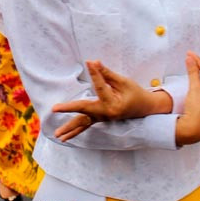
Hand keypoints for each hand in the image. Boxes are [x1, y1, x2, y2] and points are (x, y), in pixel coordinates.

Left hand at [51, 61, 169, 141]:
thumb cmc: (135, 93)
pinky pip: (86, 125)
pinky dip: (75, 131)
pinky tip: (65, 138)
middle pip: (85, 111)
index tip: (90, 63)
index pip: (100, 87)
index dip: (96, 73)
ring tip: (57, 135)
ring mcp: (102, 118)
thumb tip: (94, 63)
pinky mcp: (100, 119)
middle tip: (54, 108)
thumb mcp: (124, 82)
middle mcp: (106, 114)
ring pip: (83, 123)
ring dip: (69, 129)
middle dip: (69, 109)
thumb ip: (107, 74)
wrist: (145, 108)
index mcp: (113, 104)